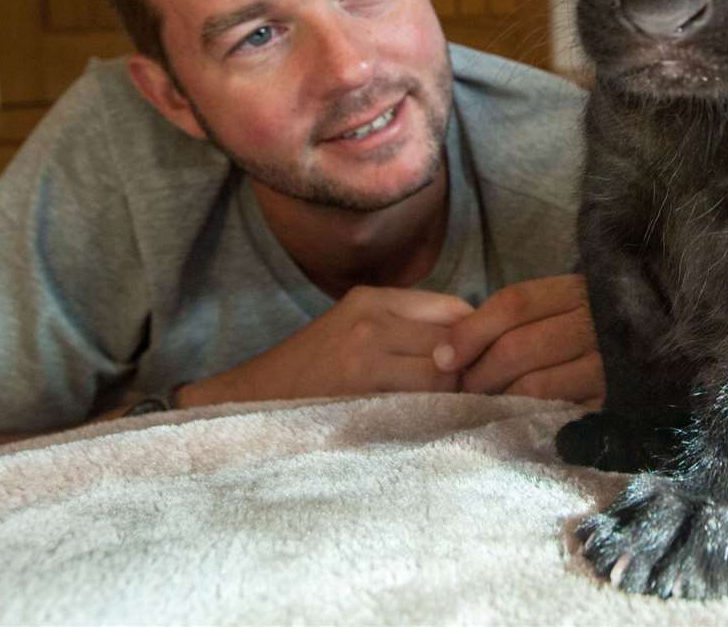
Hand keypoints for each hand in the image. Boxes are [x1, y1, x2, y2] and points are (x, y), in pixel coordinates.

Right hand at [180, 286, 472, 405]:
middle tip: (470, 396)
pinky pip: (420, 405)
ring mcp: (365, 359)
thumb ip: (406, 327)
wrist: (252, 402)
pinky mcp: (360, 397)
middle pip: (454, 342)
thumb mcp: (353, 328)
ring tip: (448, 414)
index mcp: (372, 300)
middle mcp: (371, 322)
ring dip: (452, 398)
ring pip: (443, 376)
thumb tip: (472, 344)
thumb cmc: (310, 370)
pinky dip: (432, 417)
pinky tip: (425, 428)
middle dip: (468, 372)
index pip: (455, 309)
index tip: (476, 365)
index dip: (474, 339)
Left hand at [432, 275, 603, 407]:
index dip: (471, 331)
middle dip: (479, 373)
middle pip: (518, 347)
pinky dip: (532, 420)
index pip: (513, 304)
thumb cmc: (596, 325)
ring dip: (500, 400)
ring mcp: (610, 367)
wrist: (670, 349)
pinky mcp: (617, 404)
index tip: (442, 356)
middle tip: (461, 389)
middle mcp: (595, 324)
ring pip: (535, 386)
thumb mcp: (564, 305)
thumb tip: (449, 350)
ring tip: (484, 406)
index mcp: (578, 291)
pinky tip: (518, 422)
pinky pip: (562, 417)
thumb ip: (517, 317)